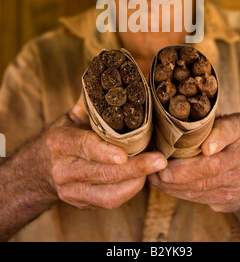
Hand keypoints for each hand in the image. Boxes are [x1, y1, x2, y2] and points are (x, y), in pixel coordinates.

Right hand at [43, 97, 166, 209]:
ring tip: (156, 167)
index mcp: (61, 142)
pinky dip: (129, 191)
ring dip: (136, 181)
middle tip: (160, 160)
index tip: (125, 154)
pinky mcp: (81, 203)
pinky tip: (143, 178)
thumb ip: (92, 100)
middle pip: (102, 173)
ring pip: (107, 193)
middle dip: (134, 168)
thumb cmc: (64, 135)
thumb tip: (113, 75)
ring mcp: (71, 190)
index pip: (84, 147)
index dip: (104, 152)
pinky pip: (108, 202)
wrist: (39, 168)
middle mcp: (64, 169)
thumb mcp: (73, 115)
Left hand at [149, 114, 239, 212]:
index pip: (230, 130)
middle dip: (184, 171)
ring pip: (204, 185)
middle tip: (161, 170)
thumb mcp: (217, 117)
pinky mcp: (229, 197)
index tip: (205, 148)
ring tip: (155, 178)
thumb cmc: (221, 133)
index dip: (217, 139)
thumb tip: (172, 122)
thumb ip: (203, 119)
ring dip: (176, 184)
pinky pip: (201, 196)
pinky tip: (164, 185)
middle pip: (214, 166)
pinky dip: (179, 191)